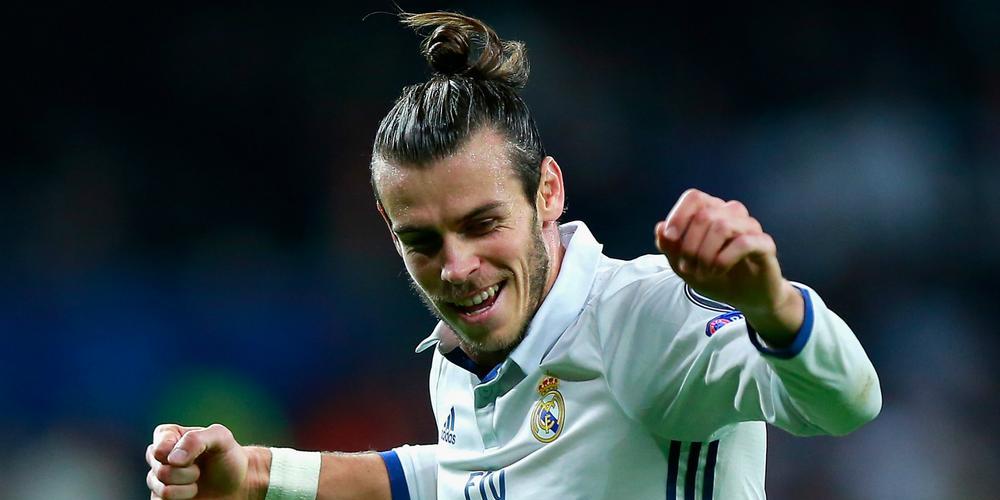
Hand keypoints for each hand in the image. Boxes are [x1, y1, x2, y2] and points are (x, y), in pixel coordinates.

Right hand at [145, 423, 250, 499]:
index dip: (181, 456)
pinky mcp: (160, 497)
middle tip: (201, 470)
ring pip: (163, 490)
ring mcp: (158, 478)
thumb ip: (196, 439)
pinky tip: (191, 493)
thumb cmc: (228, 457)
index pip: (159, 449)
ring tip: (197, 481)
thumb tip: (171, 459)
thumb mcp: (220, 438)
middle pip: (161, 471)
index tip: (199, 453)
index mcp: (167, 435)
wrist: (237, 483)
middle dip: (187, 473)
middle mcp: (158, 456)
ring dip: (187, 488)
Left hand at [654, 189, 802, 340]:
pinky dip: (724, 259)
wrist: (746, 297)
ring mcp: (750, 226)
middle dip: (689, 245)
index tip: (669, 239)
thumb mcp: (684, 266)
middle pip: (704, 215)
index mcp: (712, 211)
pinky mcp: (765, 244)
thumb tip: (660, 227)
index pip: (694, 197)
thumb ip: (670, 247)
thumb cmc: (715, 276)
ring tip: (703, 272)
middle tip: (688, 268)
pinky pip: (743, 242)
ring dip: (705, 254)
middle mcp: (732, 213)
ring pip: (722, 226)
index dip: (679, 216)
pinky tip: (718, 271)